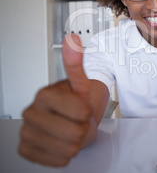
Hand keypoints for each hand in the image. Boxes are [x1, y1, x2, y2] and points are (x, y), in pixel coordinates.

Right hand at [18, 34, 91, 166]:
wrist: (70, 120)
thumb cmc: (76, 103)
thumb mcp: (81, 84)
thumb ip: (76, 63)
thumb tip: (72, 38)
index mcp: (44, 95)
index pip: (81, 112)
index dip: (87, 113)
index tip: (81, 108)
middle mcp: (30, 113)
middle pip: (74, 133)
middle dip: (82, 129)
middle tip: (76, 122)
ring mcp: (26, 132)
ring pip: (67, 149)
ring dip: (75, 143)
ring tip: (69, 131)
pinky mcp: (26, 150)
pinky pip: (57, 161)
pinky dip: (65, 155)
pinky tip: (61, 143)